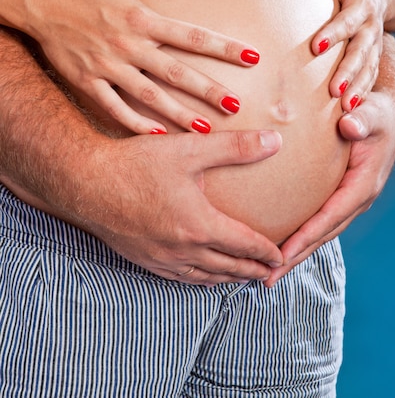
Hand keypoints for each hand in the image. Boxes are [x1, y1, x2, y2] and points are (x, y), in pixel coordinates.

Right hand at [29, 0, 259, 133]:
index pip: (192, 35)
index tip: (252, 57)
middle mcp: (128, 46)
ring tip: (205, 129)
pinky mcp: (88, 82)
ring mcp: (108, 67)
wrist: (42, 2)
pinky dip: (135, 123)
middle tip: (236, 106)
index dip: (224, 47)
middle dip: (208, 91)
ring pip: (149, 96)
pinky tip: (158, 136)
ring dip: (178, 114)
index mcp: (141, 18)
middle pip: (176, 73)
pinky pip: (114, 108)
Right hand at [79, 129, 283, 286]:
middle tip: (269, 273)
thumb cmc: (136, 163)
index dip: (266, 251)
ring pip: (205, 277)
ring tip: (242, 278)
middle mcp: (183, 250)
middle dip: (252, 271)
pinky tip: (202, 275)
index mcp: (199, 225)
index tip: (281, 255)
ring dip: (228, 279)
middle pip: (228, 267)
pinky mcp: (143, 259)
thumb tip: (274, 142)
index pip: (244, 245)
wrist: (86, 182)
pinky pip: (180, 279)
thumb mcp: (190, 149)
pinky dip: (200, 280)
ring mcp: (162, 258)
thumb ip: (235, 147)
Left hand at [264, 87, 394, 286]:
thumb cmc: (376, 113)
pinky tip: (277, 241)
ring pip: (319, 232)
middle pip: (323, 234)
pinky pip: (317, 219)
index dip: (307, 237)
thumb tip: (349, 126)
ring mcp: (347, 200)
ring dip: (295, 252)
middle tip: (266, 277)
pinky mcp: (338, 195)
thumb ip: (362, 119)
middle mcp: (355, 199)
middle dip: (295, 257)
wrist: (385, 115)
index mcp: (363, 185)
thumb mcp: (373, 113)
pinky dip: (298, 234)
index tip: (282, 254)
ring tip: (266, 271)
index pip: (331, 217)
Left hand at [292, 0, 386, 111]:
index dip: (334, 33)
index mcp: (360, 5)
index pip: (347, 20)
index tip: (316, 47)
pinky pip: (369, 78)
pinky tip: (349, 111)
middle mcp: (370, 27)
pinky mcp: (372, 58)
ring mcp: (373, 45)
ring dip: (357, 88)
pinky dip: (361, 94)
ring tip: (344, 107)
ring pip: (368, 69)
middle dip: (348, 71)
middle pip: (361, 51)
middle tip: (333, 89)